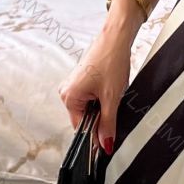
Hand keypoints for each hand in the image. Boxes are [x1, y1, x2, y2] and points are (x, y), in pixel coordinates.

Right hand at [57, 28, 132, 153]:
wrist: (116, 38)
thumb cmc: (111, 61)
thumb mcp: (111, 97)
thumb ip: (108, 123)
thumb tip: (105, 144)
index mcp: (69, 97)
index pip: (81, 128)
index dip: (95, 135)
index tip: (107, 142)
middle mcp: (67, 92)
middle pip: (84, 118)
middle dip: (100, 117)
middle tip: (113, 104)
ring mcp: (73, 85)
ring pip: (89, 108)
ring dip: (102, 107)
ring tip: (112, 92)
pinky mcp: (81, 80)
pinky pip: (90, 98)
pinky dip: (101, 98)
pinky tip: (110, 88)